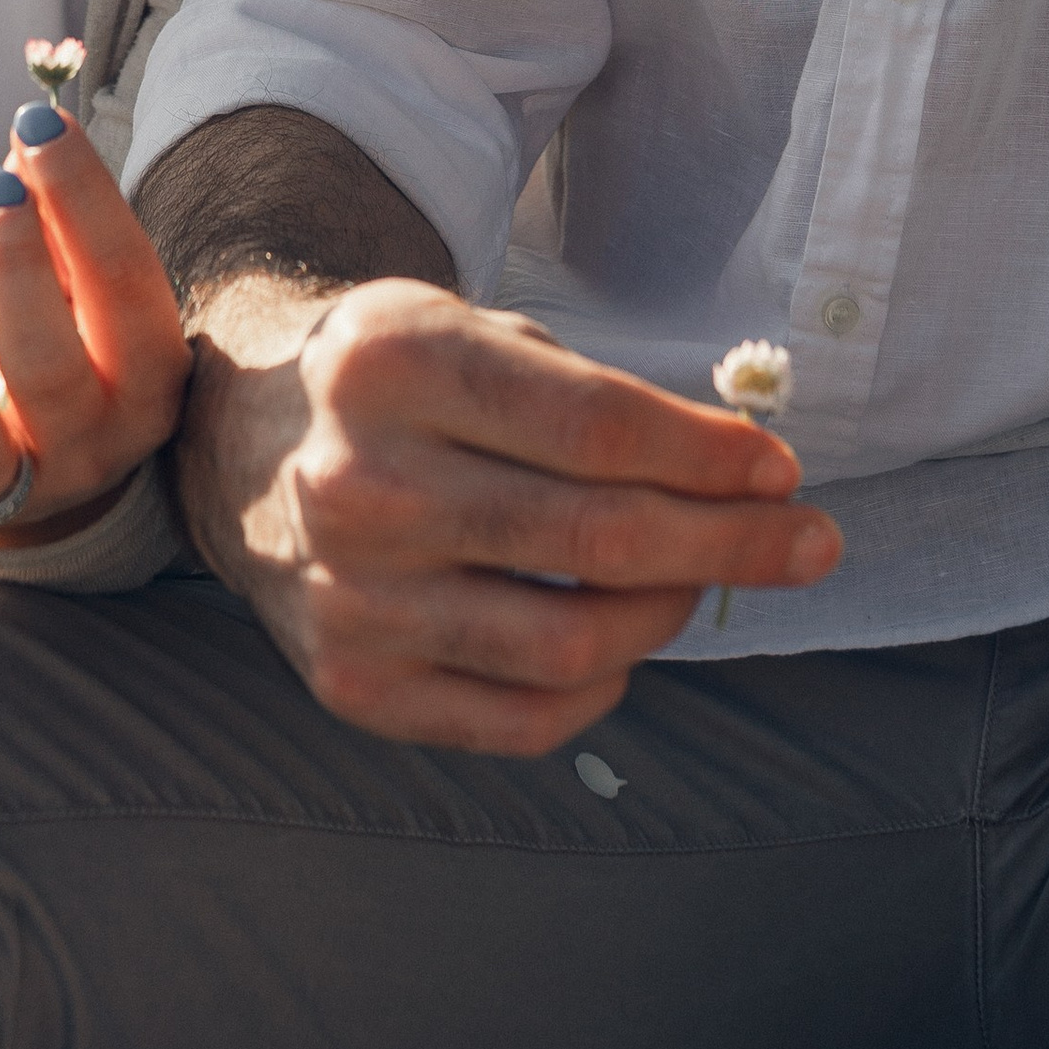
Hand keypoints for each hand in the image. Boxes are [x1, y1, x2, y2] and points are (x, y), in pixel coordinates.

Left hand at [0, 103, 190, 545]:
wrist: (52, 473)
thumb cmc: (72, 346)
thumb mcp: (83, 287)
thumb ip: (60, 215)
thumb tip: (32, 116)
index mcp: (146, 377)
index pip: (127, 286)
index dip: (84, 199)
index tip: (39, 123)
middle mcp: (89, 446)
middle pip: (50, 374)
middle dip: (15, 269)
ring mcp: (14, 493)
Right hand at [173, 268, 841, 751]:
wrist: (237, 444)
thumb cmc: (392, 383)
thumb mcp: (469, 328)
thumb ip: (592, 396)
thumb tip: (748, 474)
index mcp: (393, 365)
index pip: (595, 428)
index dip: (709, 456)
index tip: (783, 469)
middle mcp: (359, 485)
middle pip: (596, 538)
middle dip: (730, 542)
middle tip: (811, 541)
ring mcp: (350, 598)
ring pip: (571, 644)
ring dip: (670, 614)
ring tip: (698, 581)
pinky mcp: (349, 685)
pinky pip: (521, 720)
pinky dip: (601, 686)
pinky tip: (620, 640)